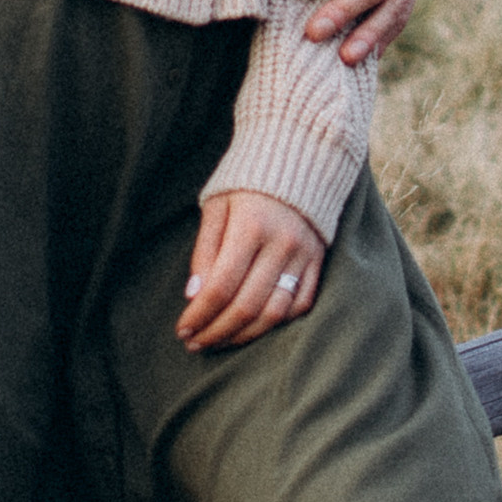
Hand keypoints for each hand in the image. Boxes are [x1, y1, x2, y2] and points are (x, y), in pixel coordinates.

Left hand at [179, 190, 324, 349]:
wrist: (298, 158)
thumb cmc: (246, 182)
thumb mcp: (216, 206)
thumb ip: (205, 251)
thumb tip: (194, 296)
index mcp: (251, 226)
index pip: (221, 286)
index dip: (200, 315)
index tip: (183, 330)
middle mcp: (282, 244)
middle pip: (246, 306)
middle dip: (216, 332)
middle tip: (195, 343)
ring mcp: (304, 255)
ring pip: (274, 313)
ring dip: (243, 335)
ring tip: (219, 341)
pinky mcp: (319, 261)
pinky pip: (300, 305)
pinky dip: (276, 323)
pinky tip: (253, 327)